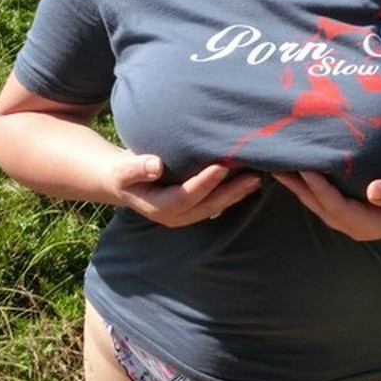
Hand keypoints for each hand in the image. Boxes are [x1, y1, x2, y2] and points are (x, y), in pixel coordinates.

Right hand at [112, 154, 261, 227]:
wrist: (122, 182)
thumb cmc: (123, 172)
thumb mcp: (123, 169)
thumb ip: (136, 167)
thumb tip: (155, 165)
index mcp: (159, 208)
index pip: (186, 196)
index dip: (204, 182)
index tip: (221, 166)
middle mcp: (176, 216)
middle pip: (208, 205)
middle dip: (232, 192)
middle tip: (254, 175)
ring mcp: (186, 214)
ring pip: (216, 206)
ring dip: (238, 194)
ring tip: (258, 178)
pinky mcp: (194, 208)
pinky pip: (216, 201)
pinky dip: (233, 192)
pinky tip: (249, 181)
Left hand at [272, 171, 380, 241]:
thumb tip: (374, 190)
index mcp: (369, 225)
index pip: (336, 207)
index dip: (319, 188)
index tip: (305, 167)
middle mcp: (355, 224)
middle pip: (319, 206)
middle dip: (298, 187)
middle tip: (277, 164)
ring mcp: (351, 216)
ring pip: (317, 201)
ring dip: (298, 185)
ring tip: (278, 163)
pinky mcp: (351, 204)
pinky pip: (324, 194)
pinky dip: (309, 181)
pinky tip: (298, 166)